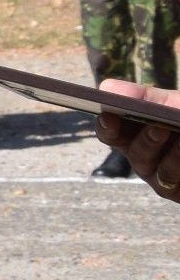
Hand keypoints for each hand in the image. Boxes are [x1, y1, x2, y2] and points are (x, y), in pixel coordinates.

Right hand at [98, 80, 179, 202]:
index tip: (108, 116)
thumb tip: (107, 87)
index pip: (111, 133)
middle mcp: (144, 157)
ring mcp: (160, 177)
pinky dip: (179, 159)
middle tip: (158, 127)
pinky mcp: (176, 192)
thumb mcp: (171, 102)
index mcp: (134, 135)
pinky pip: (171, 180)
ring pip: (157, 168)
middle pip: (134, 153)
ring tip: (177, 135)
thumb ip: (143, 96)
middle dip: (146, 140)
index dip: (107, 126)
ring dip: (170, 152)